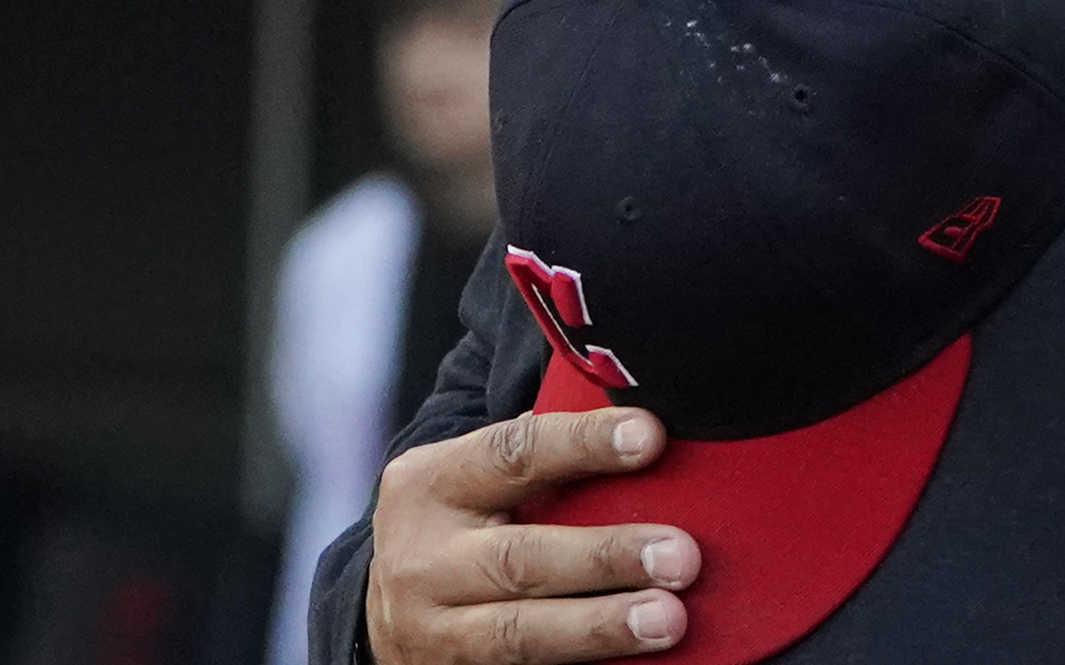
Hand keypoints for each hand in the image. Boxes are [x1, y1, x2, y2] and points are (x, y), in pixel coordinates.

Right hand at [364, 406, 699, 664]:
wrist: (383, 613)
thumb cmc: (460, 524)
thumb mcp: (472, 478)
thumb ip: (536, 453)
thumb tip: (638, 424)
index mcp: (430, 483)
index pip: (513, 453)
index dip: (583, 443)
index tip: (651, 437)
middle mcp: (422, 558)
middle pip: (521, 557)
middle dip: (605, 556)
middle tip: (681, 556)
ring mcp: (429, 630)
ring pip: (519, 632)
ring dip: (599, 626)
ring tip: (667, 619)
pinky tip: (629, 659)